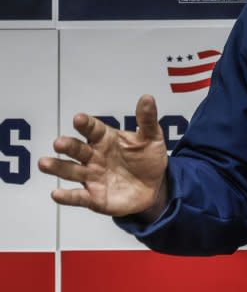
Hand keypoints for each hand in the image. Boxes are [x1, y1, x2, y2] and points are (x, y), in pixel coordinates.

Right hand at [38, 94, 168, 219]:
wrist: (154, 187)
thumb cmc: (148, 159)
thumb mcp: (152, 138)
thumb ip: (147, 120)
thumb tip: (147, 98)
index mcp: (106, 139)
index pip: (93, 129)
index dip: (86, 124)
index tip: (79, 118)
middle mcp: (94, 156)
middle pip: (78, 149)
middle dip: (68, 145)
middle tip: (59, 143)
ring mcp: (92, 176)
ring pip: (71, 171)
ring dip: (58, 167)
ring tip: (44, 163)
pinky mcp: (94, 197)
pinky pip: (78, 197)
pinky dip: (67, 196)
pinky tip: (56, 194)